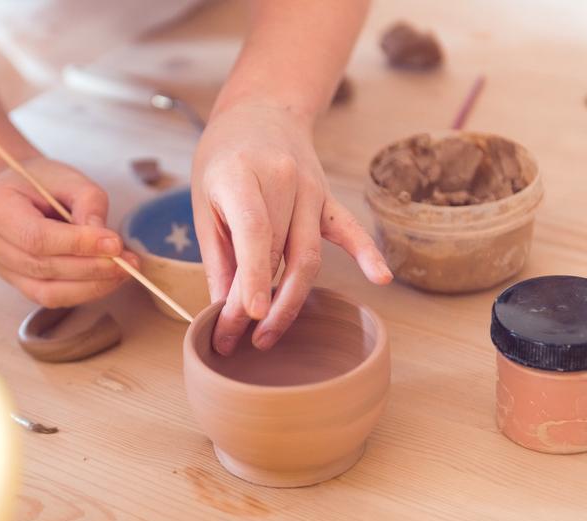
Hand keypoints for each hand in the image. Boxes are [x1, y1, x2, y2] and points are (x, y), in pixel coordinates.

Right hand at [0, 157, 138, 306]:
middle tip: (128, 262)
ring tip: (124, 272)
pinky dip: (83, 291)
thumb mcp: (68, 178)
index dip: (77, 245)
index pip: (35, 237)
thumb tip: (108, 244)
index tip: (115, 244)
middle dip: (91, 268)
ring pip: (47, 292)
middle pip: (43, 267)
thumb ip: (89, 204)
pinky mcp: (17, 283)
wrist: (15, 189)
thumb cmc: (40, 179)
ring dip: (91, 286)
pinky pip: (50, 297)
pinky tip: (108, 280)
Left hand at [191, 104, 391, 354]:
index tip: (249, 317)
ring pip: (308, 255)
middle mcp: (284, 180)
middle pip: (280, 254)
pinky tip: (381, 277)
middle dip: (260, 304)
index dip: (252, 276)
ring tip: (268, 335)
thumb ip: (217, 254)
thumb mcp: (205, 200)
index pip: (255, 232)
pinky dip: (366, 253)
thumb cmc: (224, 158)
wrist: (261, 111)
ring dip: (291, 300)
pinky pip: (348, 229)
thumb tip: (221, 308)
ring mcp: (312, 189)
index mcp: (243, 176)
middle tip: (240, 342)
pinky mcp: (327, 198)